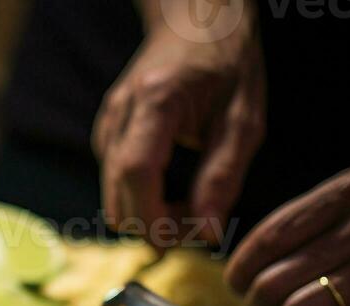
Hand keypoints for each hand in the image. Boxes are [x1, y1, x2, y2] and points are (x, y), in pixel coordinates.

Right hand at [93, 1, 264, 245]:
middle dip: (152, 224)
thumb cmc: (227, 64)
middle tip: (197, 227)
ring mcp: (106, 124)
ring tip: (191, 209)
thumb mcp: (243, 120)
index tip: (180, 241)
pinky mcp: (106, 135)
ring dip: (147, 216)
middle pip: (117, 194)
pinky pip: (115, 184)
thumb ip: (223, 177)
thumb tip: (207, 234)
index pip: (137, 172)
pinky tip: (173, 193)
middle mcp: (120, 113)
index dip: (152, 216)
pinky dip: (141, 201)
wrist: (194, 21)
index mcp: (156, 102)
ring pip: (112, 196)